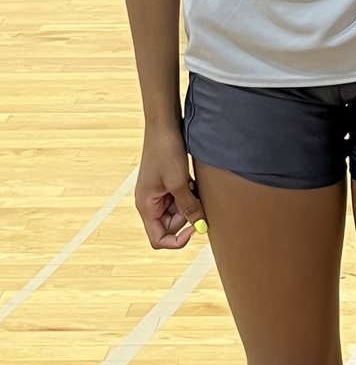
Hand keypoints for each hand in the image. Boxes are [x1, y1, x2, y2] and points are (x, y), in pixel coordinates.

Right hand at [135, 126, 207, 249]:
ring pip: (177, 211)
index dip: (177, 240)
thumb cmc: (166, 151)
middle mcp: (149, 202)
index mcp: (146, 206)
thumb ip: (189, 208)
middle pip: (170, 225)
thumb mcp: (179, 183)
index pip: (158, 239)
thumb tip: (200, 228)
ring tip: (192, 185)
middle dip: (185, 216)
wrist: (164, 124)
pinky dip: (188, 193)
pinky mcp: (166, 181)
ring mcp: (158, 192)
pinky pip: (179, 197)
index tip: (194, 228)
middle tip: (194, 197)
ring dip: (188, 203)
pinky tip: (192, 180)